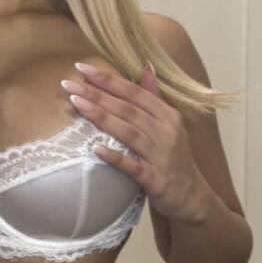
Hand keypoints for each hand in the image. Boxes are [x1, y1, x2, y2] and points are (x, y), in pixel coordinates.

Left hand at [60, 61, 207, 222]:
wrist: (192, 196)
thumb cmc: (172, 157)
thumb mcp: (168, 124)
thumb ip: (154, 96)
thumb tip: (146, 66)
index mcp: (167, 115)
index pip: (134, 92)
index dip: (108, 79)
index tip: (82, 68)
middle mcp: (166, 131)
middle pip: (128, 109)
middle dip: (97, 94)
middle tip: (69, 84)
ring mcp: (161, 156)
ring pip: (129, 132)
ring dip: (102, 117)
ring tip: (77, 105)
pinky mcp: (156, 179)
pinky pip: (134, 167)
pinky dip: (116, 158)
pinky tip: (96, 150)